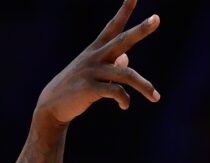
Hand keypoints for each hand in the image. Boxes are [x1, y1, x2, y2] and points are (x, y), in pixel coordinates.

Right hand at [35, 0, 159, 125]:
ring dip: (144, 86)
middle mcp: (96, 56)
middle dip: (141, 30)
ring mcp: (93, 71)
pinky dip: (124, 100)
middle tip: (156, 19)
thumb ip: (112, 63)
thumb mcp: (94, 72)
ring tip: (156, 97)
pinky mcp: (90, 88)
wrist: (52, 104)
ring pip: (126, 73)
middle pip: (123, 41)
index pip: (113, 25)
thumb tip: (126, 58)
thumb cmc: (77, 87)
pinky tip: (124, 105)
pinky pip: (116, 92)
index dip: (124, 10)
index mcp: (97, 49)